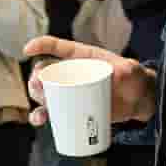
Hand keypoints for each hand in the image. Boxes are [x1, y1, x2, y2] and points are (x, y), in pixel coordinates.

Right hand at [23, 36, 156, 125]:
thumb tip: (121, 73)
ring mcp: (70, 92)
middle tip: (38, 85)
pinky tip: (39, 120)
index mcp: (81, 57)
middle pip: (45, 72)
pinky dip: (42, 116)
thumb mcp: (132, 71)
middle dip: (36, 78)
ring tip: (41, 103)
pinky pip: (51, 111)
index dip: (41, 45)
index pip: (58, 47)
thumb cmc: (133, 79)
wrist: (137, 100)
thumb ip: (129, 69)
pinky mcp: (73, 109)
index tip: (28, 50)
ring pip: (44, 92)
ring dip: (37, 97)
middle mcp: (72, 73)